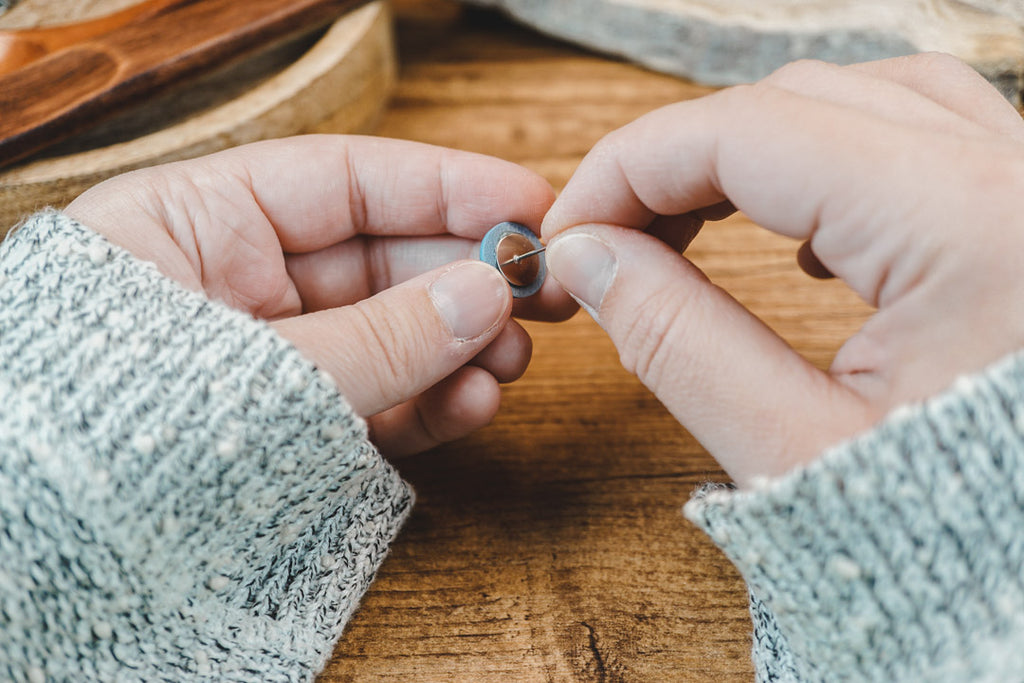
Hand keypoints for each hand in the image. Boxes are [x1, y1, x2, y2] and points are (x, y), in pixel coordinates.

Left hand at [66, 135, 575, 455]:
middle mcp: (231, 282)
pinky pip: (370, 401)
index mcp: (192, 223)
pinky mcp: (285, 427)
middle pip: (378, 257)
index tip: (525, 203)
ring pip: (384, 334)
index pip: (341, 180)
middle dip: (464, 276)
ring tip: (511, 359)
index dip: (442, 186)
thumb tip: (488, 292)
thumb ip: (384, 334)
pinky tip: (473, 402)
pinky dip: (426, 403)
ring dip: (458, 346)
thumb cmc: (113, 440)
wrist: (42, 564)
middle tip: (542, 293)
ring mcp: (264, 358)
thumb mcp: (266, 372)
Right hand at [541, 53, 1023, 485]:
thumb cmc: (959, 541)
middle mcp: (1012, 178)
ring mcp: (1023, 187)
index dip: (629, 168)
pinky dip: (827, 164)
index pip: (749, 132)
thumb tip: (589, 259)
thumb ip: (678, 341)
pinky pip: (916, 137)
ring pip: (857, 99)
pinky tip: (798, 239)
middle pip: (796, 99)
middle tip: (609, 237)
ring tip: (686, 225)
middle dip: (678, 159)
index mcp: (968, 226)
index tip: (567, 231)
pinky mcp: (1019, 217)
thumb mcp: (795, 451)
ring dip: (751, 150)